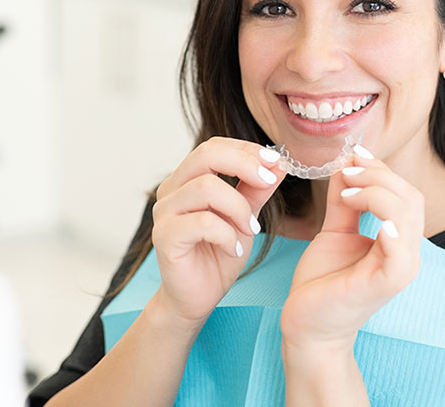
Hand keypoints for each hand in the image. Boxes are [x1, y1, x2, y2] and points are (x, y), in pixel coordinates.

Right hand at [151, 137, 286, 327]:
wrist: (197, 297)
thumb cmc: (218, 254)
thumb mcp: (245, 217)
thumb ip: (257, 190)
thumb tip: (280, 163)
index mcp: (188, 179)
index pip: (214, 147)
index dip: (246, 150)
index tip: (276, 162)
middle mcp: (171, 190)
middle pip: (206, 155)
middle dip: (244, 164)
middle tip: (269, 182)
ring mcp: (164, 212)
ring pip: (206, 188)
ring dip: (239, 208)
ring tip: (251, 230)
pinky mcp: (164, 236)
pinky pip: (202, 223)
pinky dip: (227, 235)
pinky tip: (235, 250)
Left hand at [279, 146, 424, 349]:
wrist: (307, 324)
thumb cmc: (323, 282)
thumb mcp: (335, 231)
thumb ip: (345, 201)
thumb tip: (347, 165)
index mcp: (398, 240)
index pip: (405, 193)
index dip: (381, 169)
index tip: (353, 156)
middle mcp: (406, 253)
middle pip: (410, 198)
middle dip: (378, 176)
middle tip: (347, 172)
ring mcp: (400, 269)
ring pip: (407, 215)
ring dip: (377, 193)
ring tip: (348, 192)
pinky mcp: (385, 284)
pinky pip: (400, 253)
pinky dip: (390, 228)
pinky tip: (368, 213)